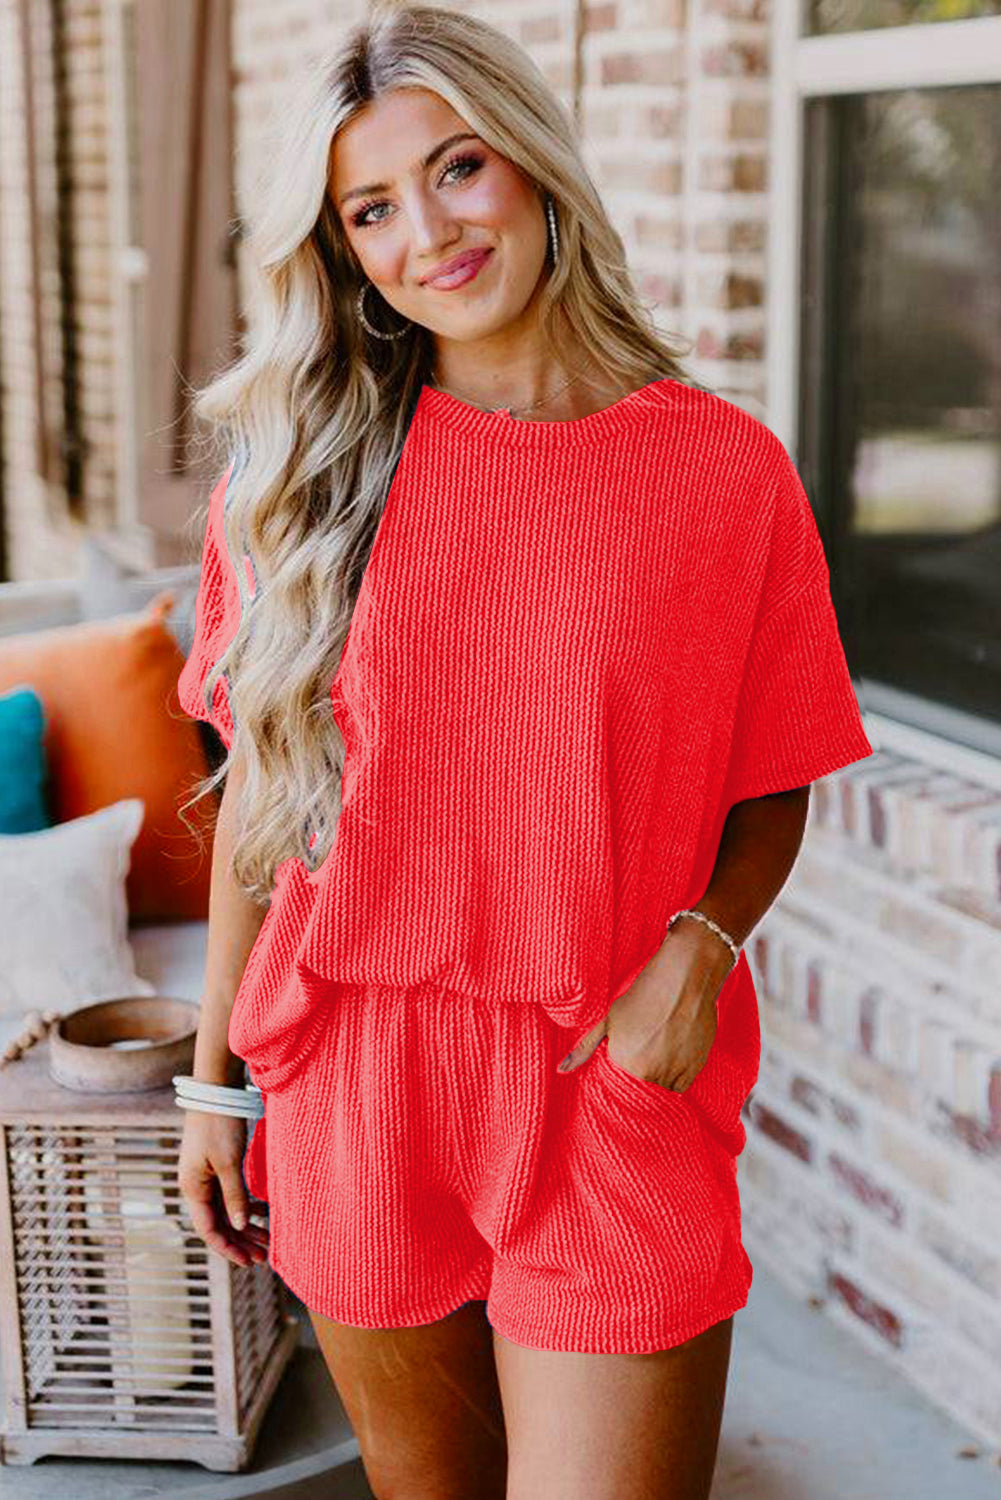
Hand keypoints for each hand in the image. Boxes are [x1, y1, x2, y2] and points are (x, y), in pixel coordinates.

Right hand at [177, 1109, 269, 1266]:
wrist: (214, 1091)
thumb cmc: (219, 1124)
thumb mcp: (229, 1161)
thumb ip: (235, 1195)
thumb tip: (240, 1225)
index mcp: (193, 1188)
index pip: (208, 1229)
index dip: (228, 1248)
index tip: (248, 1261)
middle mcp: (196, 1186)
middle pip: (218, 1223)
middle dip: (240, 1241)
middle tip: (263, 1257)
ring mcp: (205, 1177)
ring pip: (225, 1211)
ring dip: (244, 1226)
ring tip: (266, 1241)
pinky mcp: (216, 1167)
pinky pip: (229, 1196)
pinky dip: (244, 1207)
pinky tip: (261, 1214)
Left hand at [557, 925, 732, 1089]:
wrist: (684, 979)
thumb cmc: (644, 995)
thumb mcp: (608, 1020)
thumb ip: (584, 1049)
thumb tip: (560, 1071)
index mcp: (622, 1061)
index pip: (623, 1079)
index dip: (630, 1062)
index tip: (637, 1046)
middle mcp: (647, 1072)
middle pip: (644, 1083)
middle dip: (646, 1066)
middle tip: (653, 1038)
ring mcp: (672, 1072)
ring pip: (663, 1086)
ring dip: (663, 1072)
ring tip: (665, 1042)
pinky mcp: (694, 1069)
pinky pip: (682, 1085)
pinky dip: (679, 1073)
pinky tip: (677, 1049)